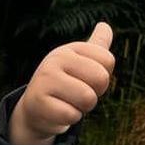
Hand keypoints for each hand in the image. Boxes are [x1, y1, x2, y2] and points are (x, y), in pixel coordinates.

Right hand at [9, 22, 115, 144]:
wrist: (36, 108)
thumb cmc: (65, 84)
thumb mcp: (80, 63)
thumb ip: (96, 47)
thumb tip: (105, 25)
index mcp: (70, 49)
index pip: (108, 60)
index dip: (102, 76)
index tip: (86, 79)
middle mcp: (55, 59)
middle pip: (101, 78)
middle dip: (94, 93)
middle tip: (77, 94)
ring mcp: (45, 79)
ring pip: (88, 98)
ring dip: (82, 108)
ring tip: (67, 102)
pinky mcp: (39, 101)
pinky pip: (72, 115)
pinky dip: (69, 118)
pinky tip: (57, 112)